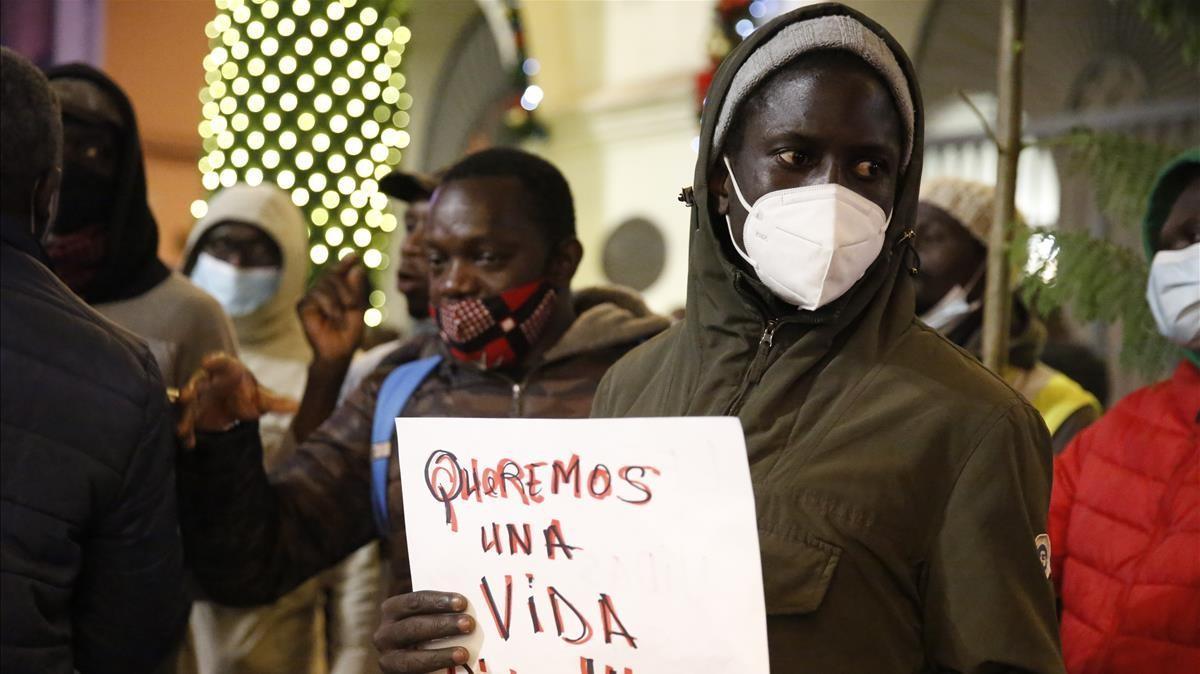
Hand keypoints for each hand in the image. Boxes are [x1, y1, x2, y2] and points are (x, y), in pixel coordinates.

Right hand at [175, 353, 298, 448]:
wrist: (231, 404)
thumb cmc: (246, 393)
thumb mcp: (261, 398)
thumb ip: (276, 402)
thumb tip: (297, 406)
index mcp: (227, 370)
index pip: (221, 362)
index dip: (214, 361)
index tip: (207, 361)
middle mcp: (208, 380)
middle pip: (197, 383)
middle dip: (191, 389)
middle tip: (187, 395)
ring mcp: (197, 397)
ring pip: (188, 405)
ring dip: (185, 416)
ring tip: (182, 430)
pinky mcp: (192, 412)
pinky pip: (187, 421)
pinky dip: (187, 432)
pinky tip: (189, 444)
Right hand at [298, 254, 366, 362]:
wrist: (339, 352)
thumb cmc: (349, 332)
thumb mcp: (357, 308)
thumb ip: (356, 289)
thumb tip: (357, 267)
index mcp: (337, 289)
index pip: (339, 271)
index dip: (345, 262)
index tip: (355, 256)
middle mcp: (322, 290)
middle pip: (331, 275)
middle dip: (345, 289)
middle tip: (353, 305)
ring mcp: (311, 297)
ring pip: (323, 285)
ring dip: (337, 300)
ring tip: (342, 316)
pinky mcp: (302, 306)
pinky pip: (314, 296)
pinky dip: (328, 306)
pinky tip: (333, 317)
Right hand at [375, 591, 473, 672]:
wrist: (409, 657)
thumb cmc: (422, 629)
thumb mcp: (423, 615)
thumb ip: (437, 610)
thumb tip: (465, 605)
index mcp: (391, 610)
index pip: (414, 602)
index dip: (438, 601)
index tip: (462, 603)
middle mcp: (384, 634)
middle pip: (413, 627)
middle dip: (442, 625)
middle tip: (469, 624)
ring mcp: (388, 659)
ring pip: (412, 659)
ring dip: (440, 655)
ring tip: (463, 654)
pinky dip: (434, 670)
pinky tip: (453, 668)